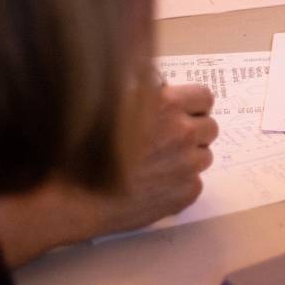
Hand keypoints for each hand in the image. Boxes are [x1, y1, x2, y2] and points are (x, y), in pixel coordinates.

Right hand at [0, 84, 218, 265]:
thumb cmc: (83, 149)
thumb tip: (158, 86)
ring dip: (188, 158)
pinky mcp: (185, 193)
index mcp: (166, 105)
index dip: (194, 105)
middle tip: (169, 141)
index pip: (205, 97)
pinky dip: (180, 184)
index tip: (184, 112)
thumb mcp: (110, 102)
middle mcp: (182, 133)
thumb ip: (142, 92)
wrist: (74, 198)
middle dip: (193, 131)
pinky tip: (154, 185)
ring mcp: (187, 165)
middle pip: (210, 127)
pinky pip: (195, 183)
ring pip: (204, 156)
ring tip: (157, 164)